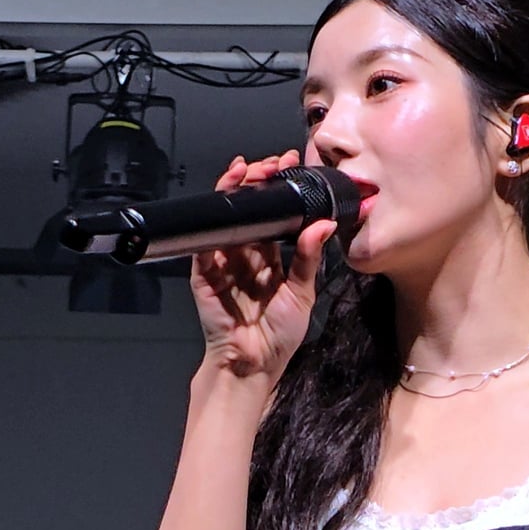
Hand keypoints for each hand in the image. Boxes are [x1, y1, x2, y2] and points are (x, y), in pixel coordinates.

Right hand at [189, 148, 336, 382]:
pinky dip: (213, 218)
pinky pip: (206, 240)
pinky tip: (225, 198)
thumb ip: (310, 258)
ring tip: (249, 171)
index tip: (292, 169)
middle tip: (271, 164)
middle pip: (250, 211)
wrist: (252, 364)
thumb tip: (323, 224)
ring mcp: (224, 262)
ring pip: (228, 218)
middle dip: (259, 183)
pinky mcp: (205, 272)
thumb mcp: (302, 293)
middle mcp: (247, 257)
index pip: (275, 218)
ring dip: (237, 191)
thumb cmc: (278, 337)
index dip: (281, 193)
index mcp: (271, 261)